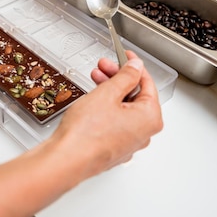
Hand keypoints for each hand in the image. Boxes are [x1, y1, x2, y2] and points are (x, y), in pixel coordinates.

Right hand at [51, 50, 162, 176]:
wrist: (67, 159)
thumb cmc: (87, 132)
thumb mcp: (108, 93)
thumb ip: (125, 77)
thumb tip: (135, 68)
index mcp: (150, 118)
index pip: (148, 84)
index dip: (134, 66)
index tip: (126, 56)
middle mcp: (144, 134)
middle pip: (136, 97)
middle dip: (118, 79)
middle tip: (104, 67)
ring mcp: (129, 144)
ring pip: (124, 110)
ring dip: (110, 92)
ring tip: (94, 80)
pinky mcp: (113, 149)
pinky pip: (115, 123)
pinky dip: (106, 109)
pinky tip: (93, 101)